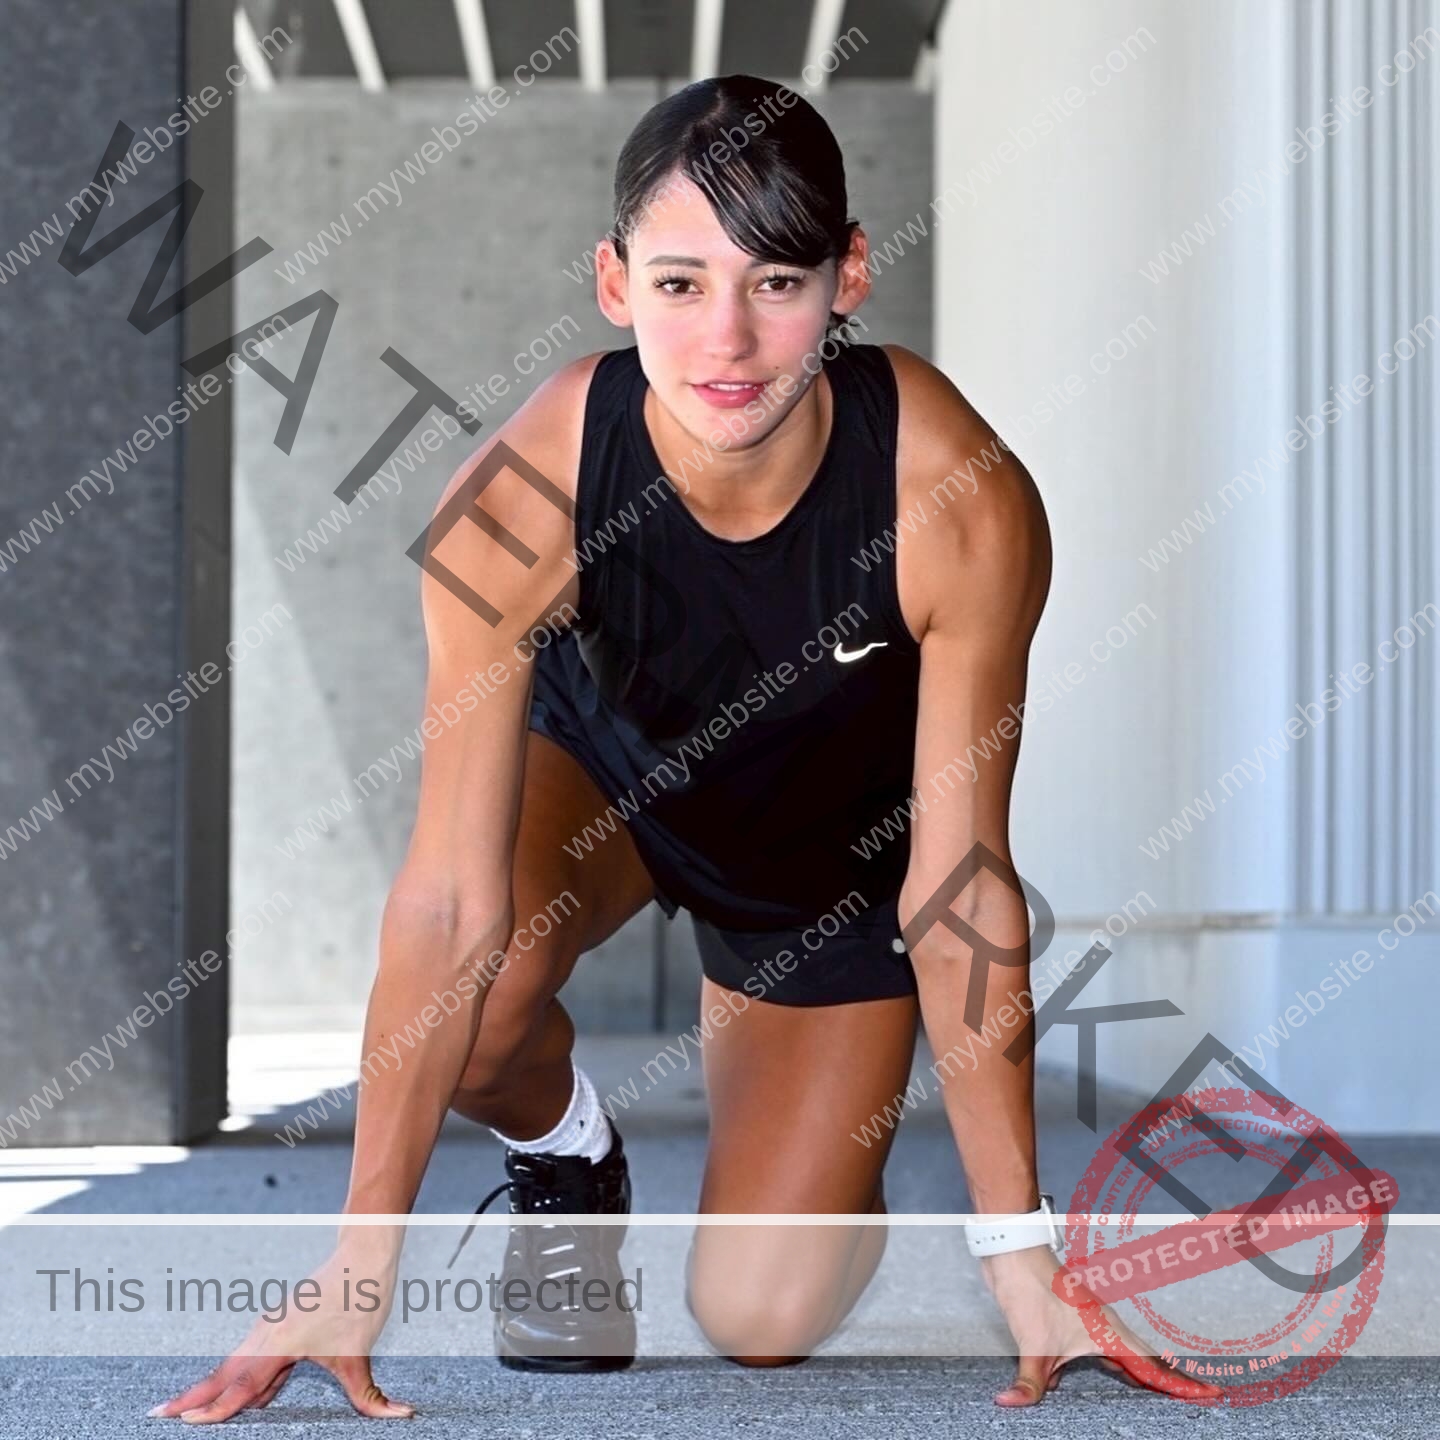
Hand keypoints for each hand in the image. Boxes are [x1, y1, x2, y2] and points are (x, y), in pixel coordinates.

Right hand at [148, 1241, 414, 1423]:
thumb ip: (370, 1396)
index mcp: (281, 1344)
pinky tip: (235, 1397)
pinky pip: (252, 1357)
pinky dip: (236, 1376)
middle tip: (156, 1415)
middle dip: (191, 1397)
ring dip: (209, 1387)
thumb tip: (403, 1415)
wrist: (363, 1255)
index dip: (214, 1408)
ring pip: (235, 1364)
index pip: (242, 1386)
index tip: (184, 1421)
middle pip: (224, 1374)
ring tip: (180, 1409)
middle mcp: (268, 1334)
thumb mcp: (362, 1355)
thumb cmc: (362, 1301)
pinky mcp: (279, 1324)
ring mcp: (271, 1327)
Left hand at [979, 1245, 1223, 1408]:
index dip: (1183, 1384)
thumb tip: (1011, 1404)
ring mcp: (1094, 1322)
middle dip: (1175, 1382)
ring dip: (1149, 1373)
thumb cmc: (1030, 1291)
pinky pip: (1109, 1349)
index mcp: (1108, 1334)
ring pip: (1130, 1354)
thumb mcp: (1032, 1345)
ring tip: (1171, 1392)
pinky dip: (1122, 1364)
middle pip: (1149, 1362)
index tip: (1214, 1394)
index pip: (1153, 1368)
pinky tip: (1119, 1374)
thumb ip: (1030, 1382)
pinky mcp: (1077, 1320)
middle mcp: (1107, 1328)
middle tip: (1203, 1398)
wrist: (1014, 1253)